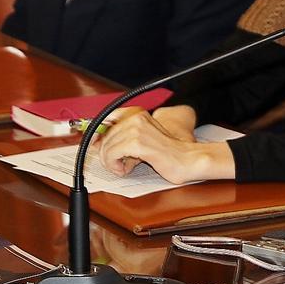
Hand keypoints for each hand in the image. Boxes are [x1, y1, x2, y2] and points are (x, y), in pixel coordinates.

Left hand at [97, 107, 234, 182]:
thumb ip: (124, 137)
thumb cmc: (168, 153)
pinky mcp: (137, 143)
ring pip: (106, 147)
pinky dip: (115, 165)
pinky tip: (125, 169)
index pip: (106, 118)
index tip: (97, 146)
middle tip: (117, 164)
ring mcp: (136, 130)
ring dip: (111, 162)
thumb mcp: (144, 139)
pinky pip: (112, 154)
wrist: (187, 160)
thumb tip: (98, 143)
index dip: (97, 134)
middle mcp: (136, 118)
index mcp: (138, 114)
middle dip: (106, 154)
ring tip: (123, 167)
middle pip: (105, 136)